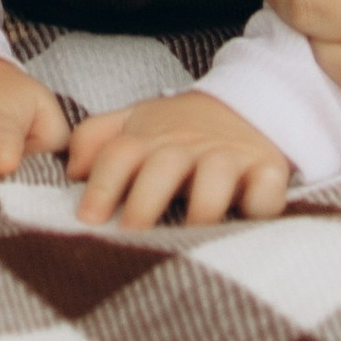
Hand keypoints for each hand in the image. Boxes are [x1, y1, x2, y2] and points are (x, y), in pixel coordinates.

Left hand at [66, 87, 293, 227]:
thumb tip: (72, 170)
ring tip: (188, 238)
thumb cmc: (179, 130)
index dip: (103, 185)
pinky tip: (247, 217)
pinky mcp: (267, 170)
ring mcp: (229, 157)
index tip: (89, 219)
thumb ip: (97, 138)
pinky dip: (260, 202)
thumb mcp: (136, 122)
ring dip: (201, 207)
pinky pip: (267, 188)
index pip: (120, 154)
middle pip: (164, 167)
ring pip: (216, 177)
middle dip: (146, 201)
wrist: (245, 102)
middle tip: (130, 235)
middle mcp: (189, 145)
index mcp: (152, 136)